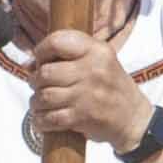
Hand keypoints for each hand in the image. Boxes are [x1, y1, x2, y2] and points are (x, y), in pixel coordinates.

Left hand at [23, 29, 159, 162]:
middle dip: (35, 81)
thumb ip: (69, 57)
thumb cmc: (111, 87)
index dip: (41, 50)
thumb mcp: (100, 60)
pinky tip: (43, 119)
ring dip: (36, 102)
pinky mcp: (83, 117)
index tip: (39, 59)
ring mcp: (87, 94)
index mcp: (97, 51)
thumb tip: (29, 64)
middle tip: (38, 85)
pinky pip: (50, 118)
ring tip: (39, 103)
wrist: (133, 118)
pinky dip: (41, 120)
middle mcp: (93, 70)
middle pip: (46, 72)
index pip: (58, 41)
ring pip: (44, 96)